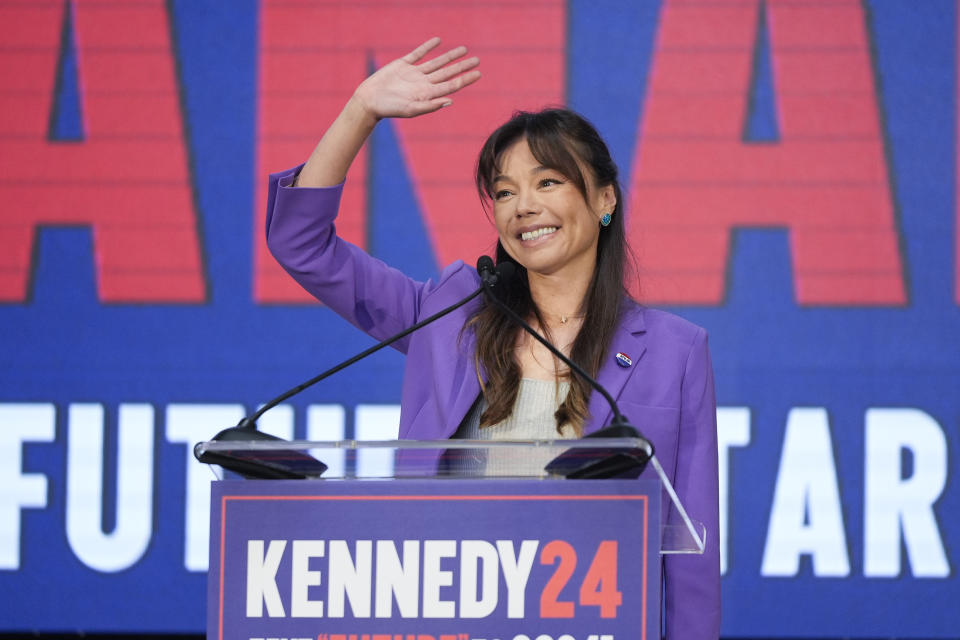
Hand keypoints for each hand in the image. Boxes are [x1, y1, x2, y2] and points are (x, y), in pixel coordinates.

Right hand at [352, 37, 480, 119]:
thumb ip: (430, 106)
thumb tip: (450, 101)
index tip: (478, 74)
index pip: (451, 85)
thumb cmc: (389, 109)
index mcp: (428, 94)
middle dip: (462, 66)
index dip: (465, 79)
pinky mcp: (403, 65)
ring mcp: (414, 73)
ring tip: (464, 50)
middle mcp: (424, 83)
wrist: (369, 100)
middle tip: (477, 60)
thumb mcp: (411, 109)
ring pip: (437, 62)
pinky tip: (437, 41)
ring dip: (450, 56)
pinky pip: (418, 54)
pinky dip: (428, 47)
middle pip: (448, 73)